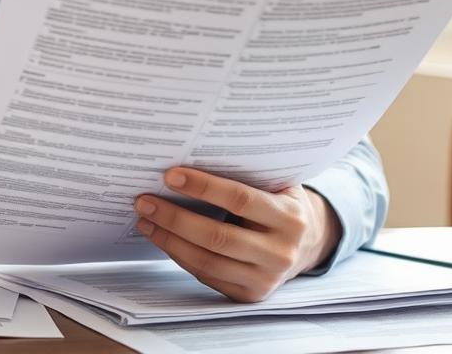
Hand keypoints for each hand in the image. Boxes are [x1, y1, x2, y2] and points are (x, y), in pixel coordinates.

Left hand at [134, 168, 340, 302]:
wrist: (307, 244)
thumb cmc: (279, 204)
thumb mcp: (275, 185)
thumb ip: (244, 175)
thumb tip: (186, 158)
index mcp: (290, 216)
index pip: (240, 199)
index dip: (203, 187)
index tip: (169, 176)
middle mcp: (281, 251)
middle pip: (217, 236)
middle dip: (174, 218)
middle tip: (144, 201)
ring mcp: (266, 278)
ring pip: (207, 262)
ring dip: (169, 240)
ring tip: (145, 220)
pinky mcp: (249, 295)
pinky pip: (207, 276)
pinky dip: (180, 256)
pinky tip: (163, 239)